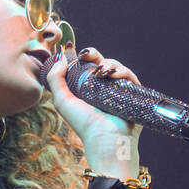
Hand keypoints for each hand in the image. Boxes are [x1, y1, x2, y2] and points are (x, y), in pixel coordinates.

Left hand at [44, 45, 142, 173]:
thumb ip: (56, 79)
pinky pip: (129, 75)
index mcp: (86, 89)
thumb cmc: (83, 123)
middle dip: (94, 54)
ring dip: (108, 63)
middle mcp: (103, 89)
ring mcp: (118, 90)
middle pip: (100, 62)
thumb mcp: (62, 101)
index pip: (85, 66)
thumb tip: (61, 58)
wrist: (105, 138)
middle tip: (86, 54)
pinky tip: (113, 75)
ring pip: (115, 66)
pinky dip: (122, 71)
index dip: (82, 56)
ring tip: (101, 71)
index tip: (75, 50)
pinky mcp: (133, 93)